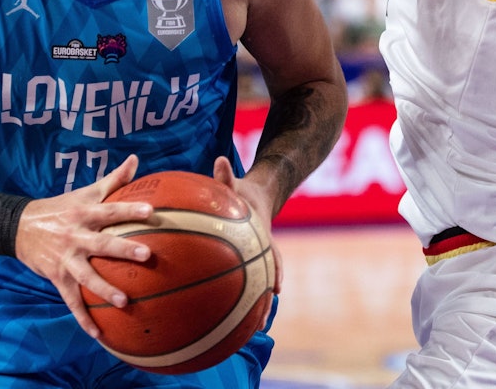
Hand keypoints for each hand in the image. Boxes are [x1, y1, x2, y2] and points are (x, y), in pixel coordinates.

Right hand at [14, 154, 154, 338]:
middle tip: (147, 254)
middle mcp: (75, 235)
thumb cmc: (61, 207)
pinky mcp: (58, 277)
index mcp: (84, 213)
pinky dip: (84, 318)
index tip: (151, 211)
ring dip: (105, 289)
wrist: (19, 227)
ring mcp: (66, 259)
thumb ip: (113, 179)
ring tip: (124, 301)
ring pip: (86, 276)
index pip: (111, 210)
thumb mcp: (85, 192)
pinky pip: (72, 301)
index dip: (130, 209)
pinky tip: (99, 334)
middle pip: (102, 243)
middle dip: (123, 250)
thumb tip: (135, 160)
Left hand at [212, 156, 280, 328]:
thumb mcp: (235, 183)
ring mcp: (254, 262)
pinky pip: (239, 286)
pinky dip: (233, 302)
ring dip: (252, 309)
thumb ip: (226, 176)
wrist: (254, 197)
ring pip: (256, 289)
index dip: (276, 271)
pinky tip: (217, 323)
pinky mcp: (243, 266)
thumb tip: (219, 161)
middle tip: (262, 324)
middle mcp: (261, 253)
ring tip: (246, 334)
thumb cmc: (241, 191)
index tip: (278, 289)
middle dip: (266, 301)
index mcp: (261, 237)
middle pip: (267, 280)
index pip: (273, 255)